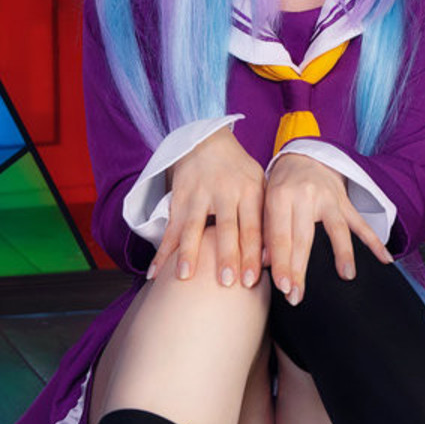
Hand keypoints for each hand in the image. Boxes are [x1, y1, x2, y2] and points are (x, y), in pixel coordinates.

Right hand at [149, 128, 264, 286]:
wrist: (207, 140)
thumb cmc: (239, 172)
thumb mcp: (259, 186)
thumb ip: (264, 218)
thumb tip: (270, 259)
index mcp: (250, 192)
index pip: (253, 227)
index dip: (252, 254)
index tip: (252, 280)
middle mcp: (225, 193)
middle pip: (226, 229)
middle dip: (226, 256)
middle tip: (227, 282)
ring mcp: (199, 195)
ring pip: (193, 227)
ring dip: (189, 253)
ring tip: (185, 277)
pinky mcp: (179, 199)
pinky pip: (170, 228)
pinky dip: (161, 252)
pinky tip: (154, 272)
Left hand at [264, 152, 391, 304]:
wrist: (303, 156)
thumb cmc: (279, 186)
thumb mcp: (265, 202)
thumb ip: (264, 232)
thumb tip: (263, 264)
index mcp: (280, 196)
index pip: (281, 235)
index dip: (281, 263)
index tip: (283, 287)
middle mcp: (306, 196)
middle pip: (304, 238)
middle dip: (300, 270)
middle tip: (297, 297)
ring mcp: (330, 199)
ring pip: (337, 229)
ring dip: (343, 254)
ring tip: (347, 276)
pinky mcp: (346, 203)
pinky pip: (362, 224)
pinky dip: (375, 242)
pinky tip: (386, 260)